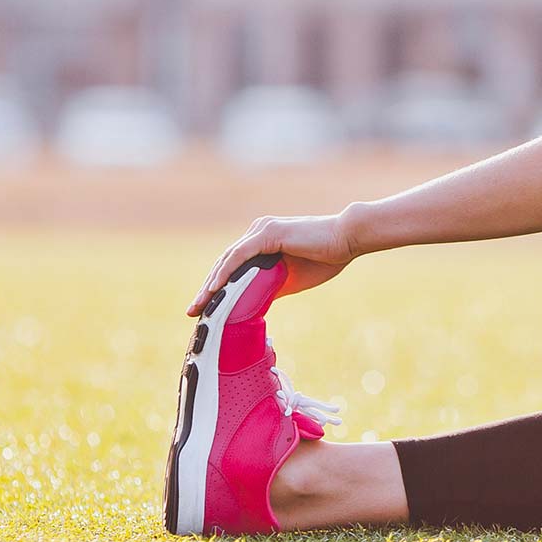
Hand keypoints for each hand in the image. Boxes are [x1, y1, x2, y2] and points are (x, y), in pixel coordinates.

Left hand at [185, 213, 355, 317]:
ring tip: (199, 306)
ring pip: (228, 260)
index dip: (217, 287)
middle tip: (193, 311)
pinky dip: (226, 273)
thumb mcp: (291, 278)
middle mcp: (258, 231)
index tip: (206, 308)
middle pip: (225, 263)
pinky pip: (240, 255)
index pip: (233, 265)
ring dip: (211, 284)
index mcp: (263, 239)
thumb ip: (269, 285)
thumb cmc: (327, 256)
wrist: (348, 238)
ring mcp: (261, 230)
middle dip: (208, 289)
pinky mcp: (268, 233)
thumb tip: (251, 304)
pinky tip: (215, 290)